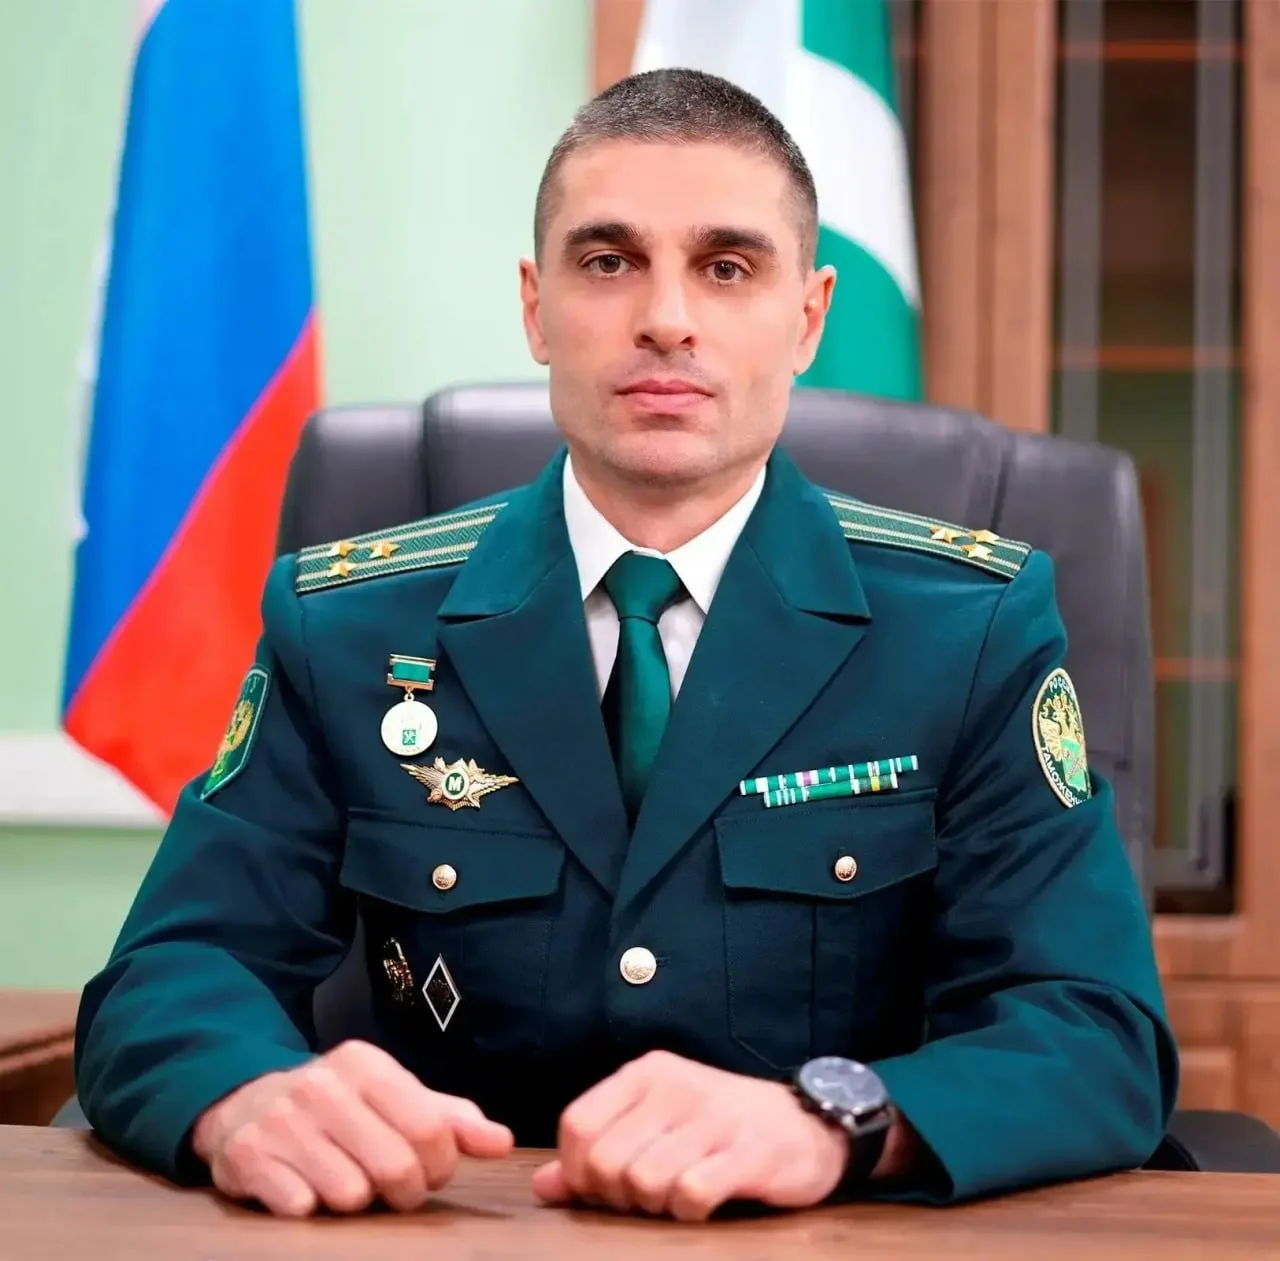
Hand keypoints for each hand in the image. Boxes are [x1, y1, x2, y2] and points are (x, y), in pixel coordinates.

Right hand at [191, 1040, 512, 1216]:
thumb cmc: (338, 1108)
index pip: (430, 1130)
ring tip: (346, 1183)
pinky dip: (309, 1208)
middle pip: (395, 1168)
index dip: (439, 1166)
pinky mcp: (246, 1156)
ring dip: (355, 1203)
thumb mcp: (393, 1099)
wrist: (243, 1105)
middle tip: (393, 1190)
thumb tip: (502, 1142)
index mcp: (366, 1064)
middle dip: (404, 1193)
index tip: (429, 1171)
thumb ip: (450, 1119)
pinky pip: (299, 1206)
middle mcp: (322, 1085)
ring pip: (349, 1194)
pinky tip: (304, 1189)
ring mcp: (281, 1120)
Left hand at [531, 1050, 848, 1220]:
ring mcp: (712, 1117)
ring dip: (655, 1205)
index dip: (578, 1170)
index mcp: (646, 1073)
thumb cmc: (721, 1127)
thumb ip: (601, 1150)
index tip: (604, 1188)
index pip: (577, 1125)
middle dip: (616, 1196)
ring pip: (643, 1181)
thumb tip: (545, 1185)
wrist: (807, 1124)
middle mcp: (675, 1086)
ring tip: (678, 1195)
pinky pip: (691, 1193)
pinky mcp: (747, 1151)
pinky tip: (705, 1201)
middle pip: (604, 1160)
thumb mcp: (657, 1124)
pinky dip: (689, 1211)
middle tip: (646, 1197)